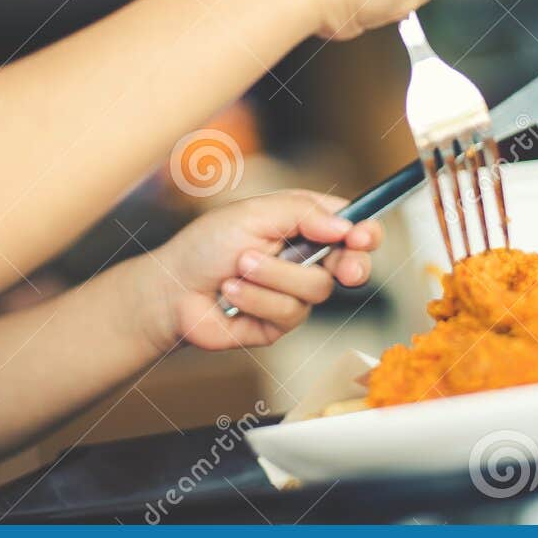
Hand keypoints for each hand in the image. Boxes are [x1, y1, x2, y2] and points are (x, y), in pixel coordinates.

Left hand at [141, 190, 383, 349]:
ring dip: (275, 276)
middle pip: (351, 264)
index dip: (365, 232)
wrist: (171, 289)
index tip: (364, 236)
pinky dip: (258, 299)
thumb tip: (344, 224)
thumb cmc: (206, 244)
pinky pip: (289, 313)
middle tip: (347, 268)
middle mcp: (304, 258)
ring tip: (240, 266)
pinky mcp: (279, 324)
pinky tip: (232, 292)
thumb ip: (303, 213)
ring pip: (317, 289)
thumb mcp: (254, 213)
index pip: (350, 226)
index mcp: (303, 224)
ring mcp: (294, 293)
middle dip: (351, 265)